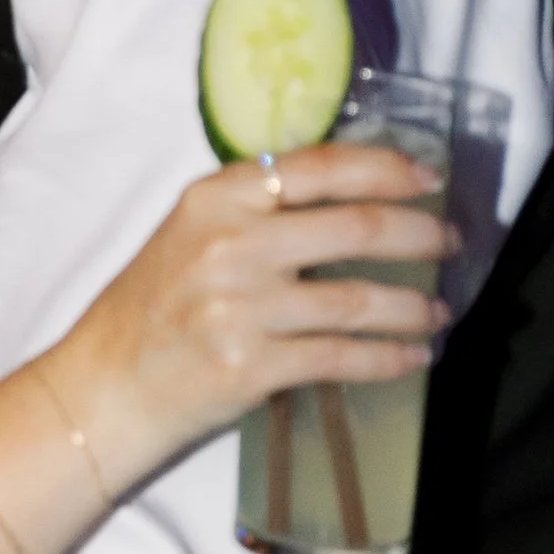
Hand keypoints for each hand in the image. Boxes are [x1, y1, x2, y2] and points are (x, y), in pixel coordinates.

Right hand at [50, 144, 453, 497]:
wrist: (106, 386)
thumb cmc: (152, 308)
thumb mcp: (192, 233)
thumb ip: (257, 209)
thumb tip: (352, 198)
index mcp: (216, 197)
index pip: (321, 166)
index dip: (387, 168)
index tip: (429, 177)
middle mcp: (229, 244)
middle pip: (354, 227)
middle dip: (418, 234)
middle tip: (448, 243)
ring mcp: (240, 308)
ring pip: (358, 299)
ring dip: (412, 306)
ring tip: (438, 311)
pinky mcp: (250, 366)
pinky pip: (342, 356)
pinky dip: (389, 357)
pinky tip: (412, 356)